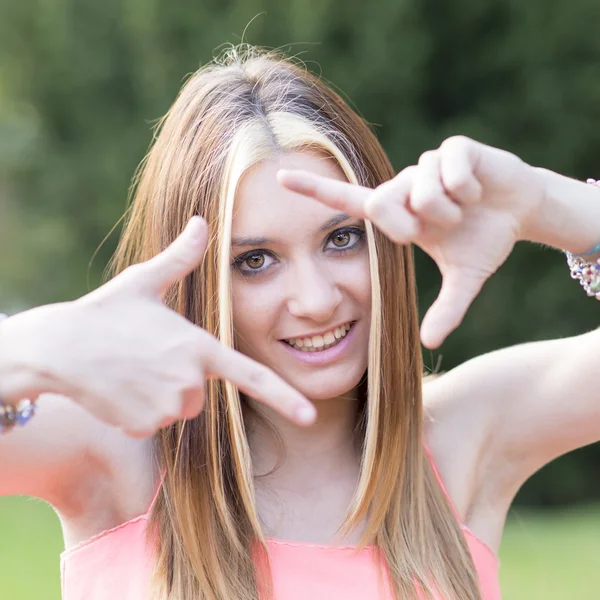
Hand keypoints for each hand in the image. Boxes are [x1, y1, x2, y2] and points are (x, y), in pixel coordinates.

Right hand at [7, 217, 314, 436]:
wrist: (58, 349)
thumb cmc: (106, 312)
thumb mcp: (145, 281)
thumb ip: (181, 257)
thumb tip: (201, 221)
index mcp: (199, 347)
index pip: (252, 376)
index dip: (285, 396)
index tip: (310, 416)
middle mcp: (190, 381)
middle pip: (201, 394)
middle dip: (181, 381)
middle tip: (146, 358)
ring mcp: (167, 406)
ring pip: (177, 410)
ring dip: (159, 396)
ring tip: (131, 371)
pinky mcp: (144, 425)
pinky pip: (153, 422)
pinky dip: (139, 410)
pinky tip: (119, 389)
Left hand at [278, 136, 544, 348]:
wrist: (522, 210)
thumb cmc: (484, 239)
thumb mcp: (465, 277)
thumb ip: (446, 308)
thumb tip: (429, 343)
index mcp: (397, 213)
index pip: (347, 200)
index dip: (314, 190)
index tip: (280, 178)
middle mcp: (404, 186)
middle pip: (382, 202)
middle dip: (414, 224)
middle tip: (441, 227)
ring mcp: (427, 164)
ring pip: (422, 193)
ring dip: (451, 211)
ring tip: (466, 207)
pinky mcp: (454, 148)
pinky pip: (450, 171)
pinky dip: (469, 189)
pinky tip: (478, 190)